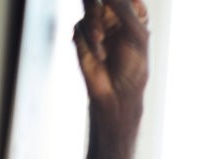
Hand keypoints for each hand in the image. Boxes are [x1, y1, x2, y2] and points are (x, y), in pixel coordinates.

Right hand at [73, 0, 149, 121]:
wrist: (116, 93)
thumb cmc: (133, 66)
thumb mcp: (136, 35)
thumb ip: (124, 10)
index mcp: (135, 14)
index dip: (122, 1)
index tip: (120, 9)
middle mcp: (116, 15)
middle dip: (98, 6)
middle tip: (102, 25)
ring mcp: (98, 24)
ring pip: (89, 5)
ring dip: (93, 20)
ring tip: (99, 38)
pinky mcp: (82, 35)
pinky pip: (80, 26)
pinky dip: (89, 40)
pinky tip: (100, 56)